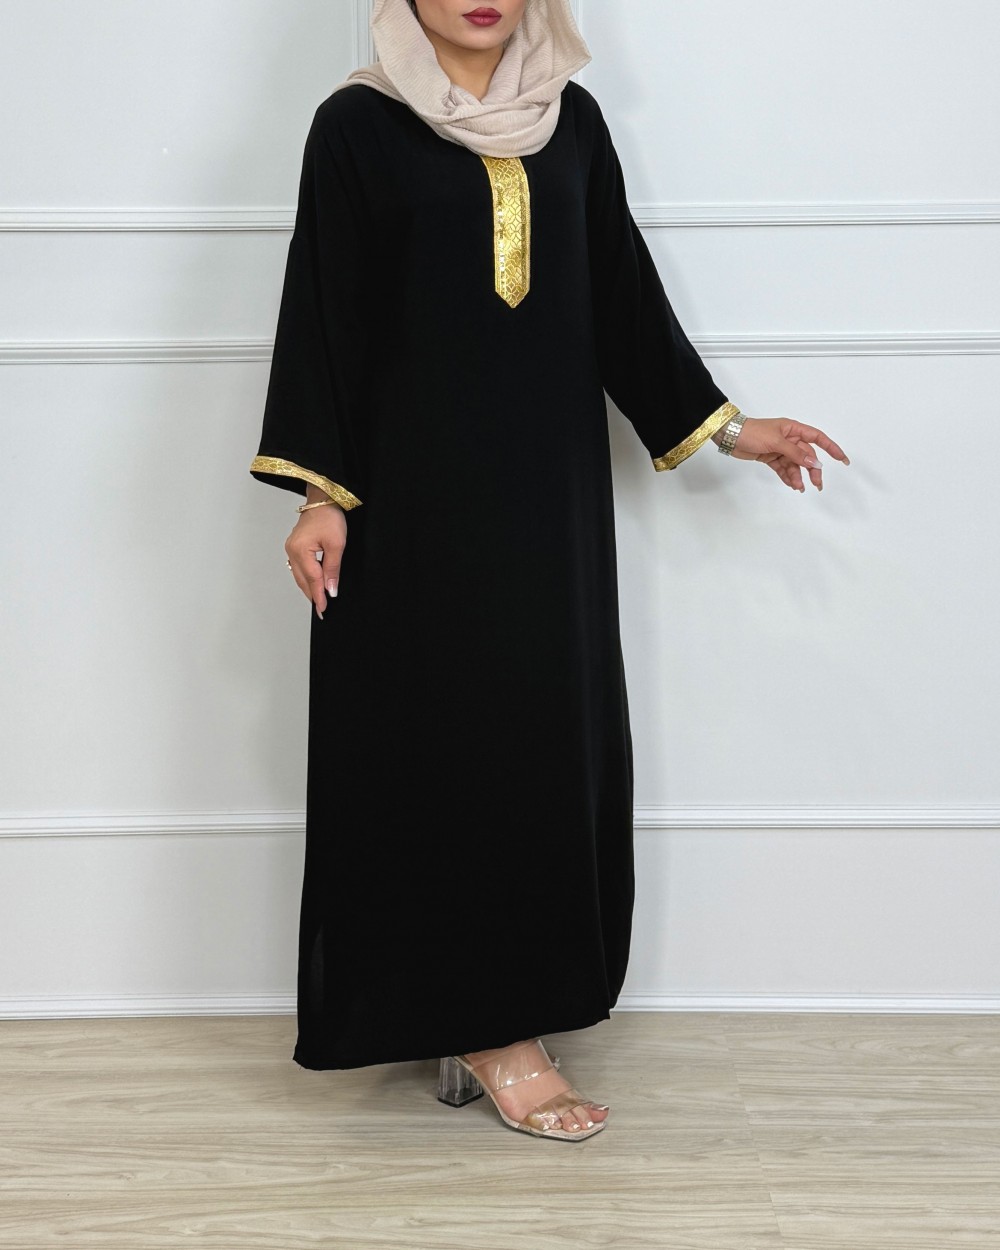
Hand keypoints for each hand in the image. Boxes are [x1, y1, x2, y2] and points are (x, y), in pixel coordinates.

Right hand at [284, 504, 346, 618]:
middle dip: (312, 595)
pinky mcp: (294, 546)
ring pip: (299, 575)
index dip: (318, 596)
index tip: (323, 610)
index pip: (312, 579)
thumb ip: (332, 569)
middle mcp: (292, 551)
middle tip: (321, 610)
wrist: (323, 500)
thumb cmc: (329, 517)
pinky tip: (313, 583)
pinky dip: (306, 577)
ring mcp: (291, 548)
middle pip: (302, 580)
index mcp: (300, 550)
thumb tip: (331, 590)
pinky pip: (298, 567)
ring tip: (318, 600)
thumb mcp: (336, 545)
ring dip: (309, 587)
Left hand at [718, 416, 850, 491]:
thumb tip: (814, 463)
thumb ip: (796, 453)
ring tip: (800, 488)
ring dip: (799, 476)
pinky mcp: (771, 458)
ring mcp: (780, 449)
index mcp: (793, 429)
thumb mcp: (776, 442)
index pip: (818, 438)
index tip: (843, 460)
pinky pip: (784, 469)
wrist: (730, 436)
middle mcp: (789, 439)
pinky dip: (788, 477)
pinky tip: (792, 485)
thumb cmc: (753, 432)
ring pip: (795, 465)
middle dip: (813, 470)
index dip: (832, 448)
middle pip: (807, 456)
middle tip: (817, 484)